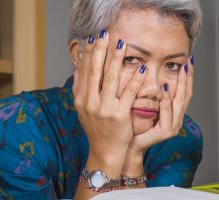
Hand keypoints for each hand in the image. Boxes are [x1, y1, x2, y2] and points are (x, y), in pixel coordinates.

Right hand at [72, 31, 147, 162]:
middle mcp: (91, 102)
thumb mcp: (83, 109)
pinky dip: (135, 80)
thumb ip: (80, 88)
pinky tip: (140, 69)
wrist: (105, 151)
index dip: (90, 53)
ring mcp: (105, 108)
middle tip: (106, 34)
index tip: (94, 38)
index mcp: (81, 99)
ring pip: (111, 79)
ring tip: (123, 44)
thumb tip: (78, 67)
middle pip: (96, 71)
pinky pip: (128, 93)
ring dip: (117, 60)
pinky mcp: (120, 115)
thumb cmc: (96, 129)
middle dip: (101, 50)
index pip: (85, 71)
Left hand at [128, 57, 193, 152]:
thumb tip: (154, 71)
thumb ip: (154, 93)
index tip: (188, 61)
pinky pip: (167, 112)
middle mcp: (177, 118)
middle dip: (188, 78)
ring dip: (180, 85)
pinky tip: (165, 89)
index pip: (184, 91)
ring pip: (179, 102)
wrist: (129, 144)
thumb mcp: (146, 104)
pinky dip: (166, 100)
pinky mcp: (166, 132)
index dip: (187, 76)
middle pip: (186, 95)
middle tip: (189, 62)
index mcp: (174, 112)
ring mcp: (173, 126)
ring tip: (181, 71)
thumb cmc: (135, 124)